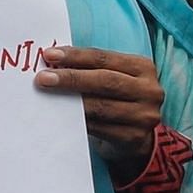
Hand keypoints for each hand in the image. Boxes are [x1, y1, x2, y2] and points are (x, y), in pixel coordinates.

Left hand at [37, 45, 166, 166]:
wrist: (137, 134)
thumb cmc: (117, 98)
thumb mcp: (114, 76)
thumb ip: (91, 68)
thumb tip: (53, 62)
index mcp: (143, 68)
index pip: (105, 58)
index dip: (76, 56)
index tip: (49, 55)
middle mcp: (149, 91)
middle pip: (105, 81)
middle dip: (71, 78)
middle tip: (43, 78)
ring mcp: (144, 116)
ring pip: (101, 106)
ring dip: (70, 101)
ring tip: (47, 96)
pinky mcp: (133, 137)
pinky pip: (99, 128)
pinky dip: (77, 121)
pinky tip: (60, 115)